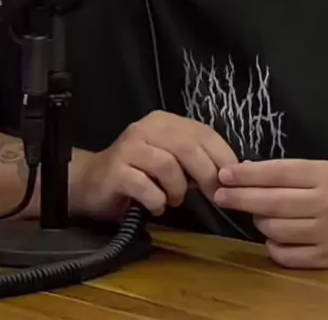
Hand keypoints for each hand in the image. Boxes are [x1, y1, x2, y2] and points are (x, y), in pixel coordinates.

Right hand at [71, 111, 237, 221]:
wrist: (91, 184)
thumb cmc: (139, 174)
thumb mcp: (171, 162)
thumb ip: (197, 160)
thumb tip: (236, 171)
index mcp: (165, 121)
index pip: (203, 133)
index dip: (223, 157)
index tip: (233, 181)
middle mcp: (147, 128)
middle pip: (188, 147)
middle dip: (207, 175)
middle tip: (213, 197)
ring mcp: (129, 147)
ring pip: (168, 166)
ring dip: (177, 190)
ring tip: (173, 200)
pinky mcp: (115, 171)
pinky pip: (146, 187)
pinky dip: (157, 201)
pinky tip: (155, 206)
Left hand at [213, 159, 327, 268]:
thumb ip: (294, 171)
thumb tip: (250, 170)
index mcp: (324, 175)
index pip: (277, 173)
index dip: (247, 175)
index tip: (224, 174)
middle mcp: (324, 203)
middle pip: (271, 202)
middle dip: (239, 198)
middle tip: (220, 194)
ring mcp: (326, 233)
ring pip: (275, 229)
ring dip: (258, 222)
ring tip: (257, 215)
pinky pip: (288, 256)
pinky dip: (273, 246)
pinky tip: (273, 237)